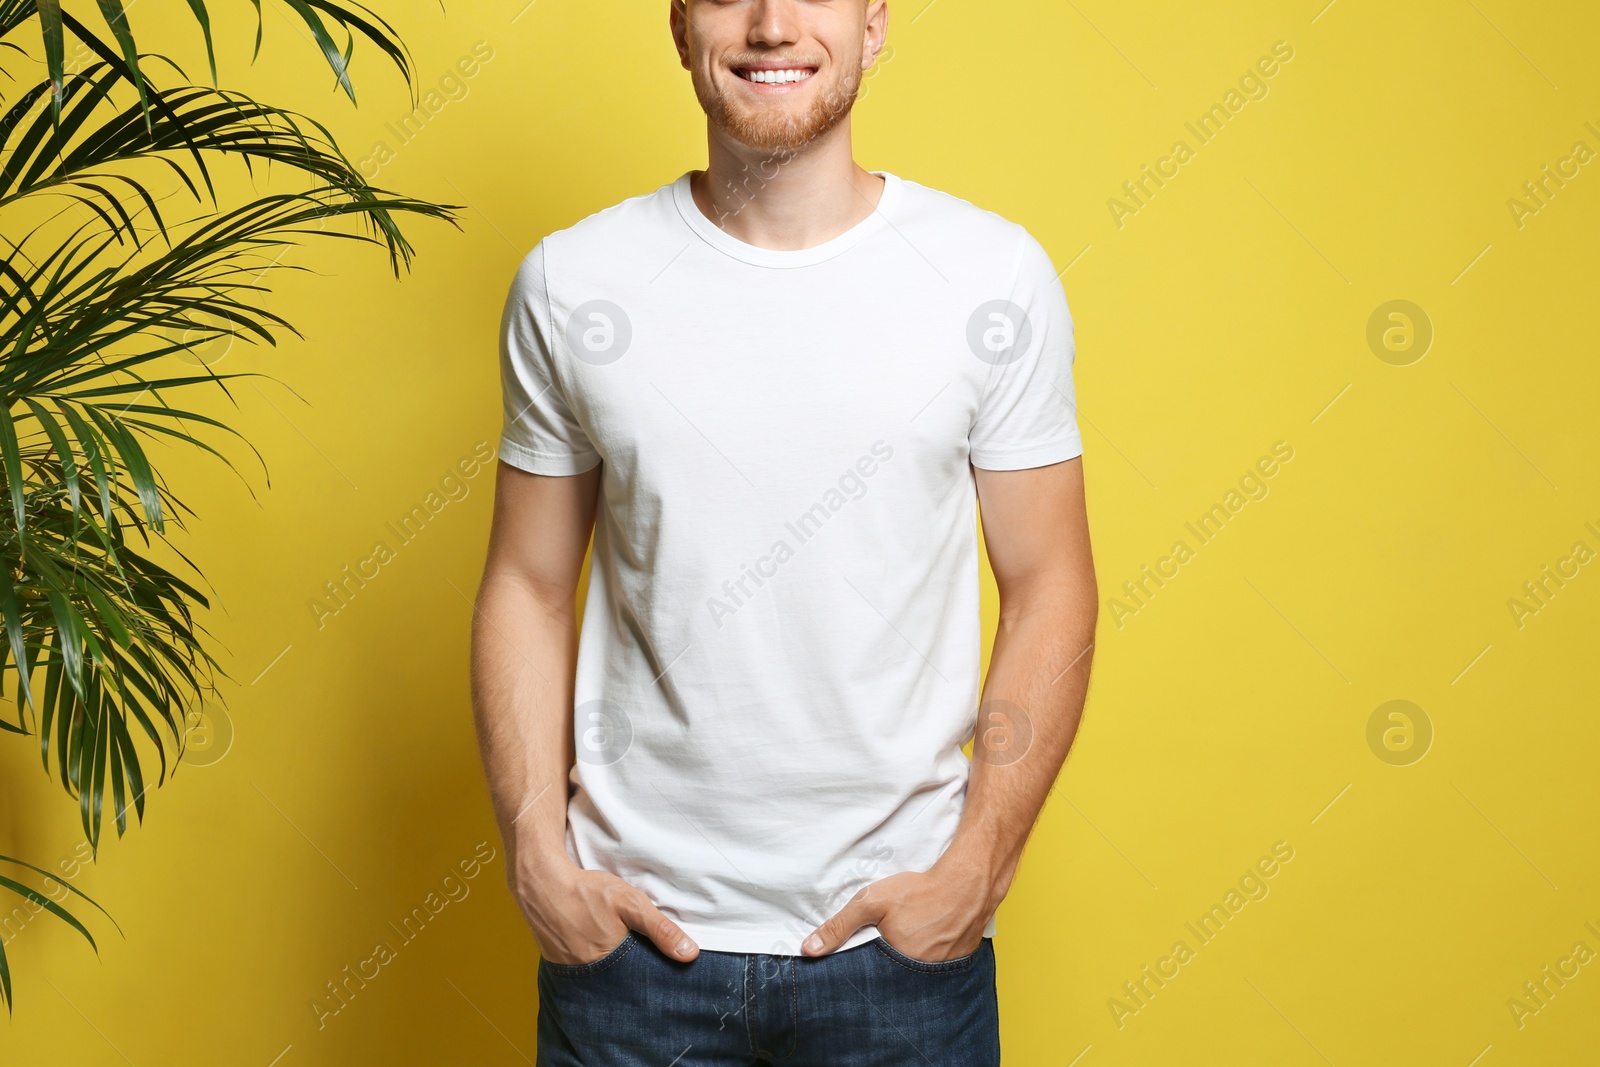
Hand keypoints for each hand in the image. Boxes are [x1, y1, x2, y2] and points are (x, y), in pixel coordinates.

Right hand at [509, 851, 699, 965]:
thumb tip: (689, 954)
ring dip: (611, 971)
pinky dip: (592, 963)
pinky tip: (597, 946)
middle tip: (638, 959)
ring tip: (619, 953)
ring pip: (600, 977)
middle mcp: (588, 977)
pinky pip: (581, 970)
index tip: (662, 973)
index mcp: (609, 967)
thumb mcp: (631, 904)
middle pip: (619, 983)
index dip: (650, 978)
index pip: (639, 984)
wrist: (541, 882)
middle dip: (632, 977)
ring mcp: (570, 972)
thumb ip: (660, 930)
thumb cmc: (587, 891)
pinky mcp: (557, 963)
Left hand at [801, 856, 997, 960]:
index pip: (865, 979)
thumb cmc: (919, 892)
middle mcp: (917, 979)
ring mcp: (939, 975)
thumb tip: (809, 950)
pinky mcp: (955, 966)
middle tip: (885, 942)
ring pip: (911, 975)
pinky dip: (925, 959)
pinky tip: (925, 940)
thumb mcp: (872, 902)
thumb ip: (840, 926)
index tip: (855, 955)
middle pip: (888, 979)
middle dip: (880, 969)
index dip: (857, 969)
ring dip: (903, 965)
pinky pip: (933, 969)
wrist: (968, 884)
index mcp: (893, 968)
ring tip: (906, 940)